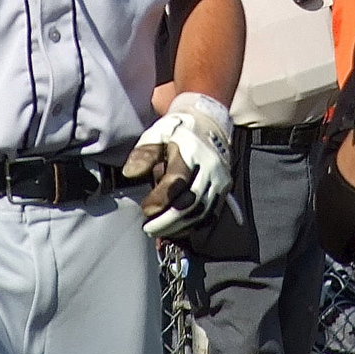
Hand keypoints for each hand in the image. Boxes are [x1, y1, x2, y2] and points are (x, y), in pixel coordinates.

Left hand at [122, 92, 233, 238]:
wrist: (208, 122)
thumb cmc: (177, 130)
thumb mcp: (157, 134)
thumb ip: (144, 154)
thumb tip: (130, 174)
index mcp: (191, 151)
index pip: (176, 182)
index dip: (159, 200)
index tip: (145, 209)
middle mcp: (210, 167)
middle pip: (191, 202)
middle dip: (168, 220)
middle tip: (149, 228)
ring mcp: (220, 179)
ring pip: (202, 212)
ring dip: (179, 227)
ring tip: (159, 231)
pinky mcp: (225, 189)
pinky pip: (210, 214)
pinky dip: (192, 225)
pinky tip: (176, 229)